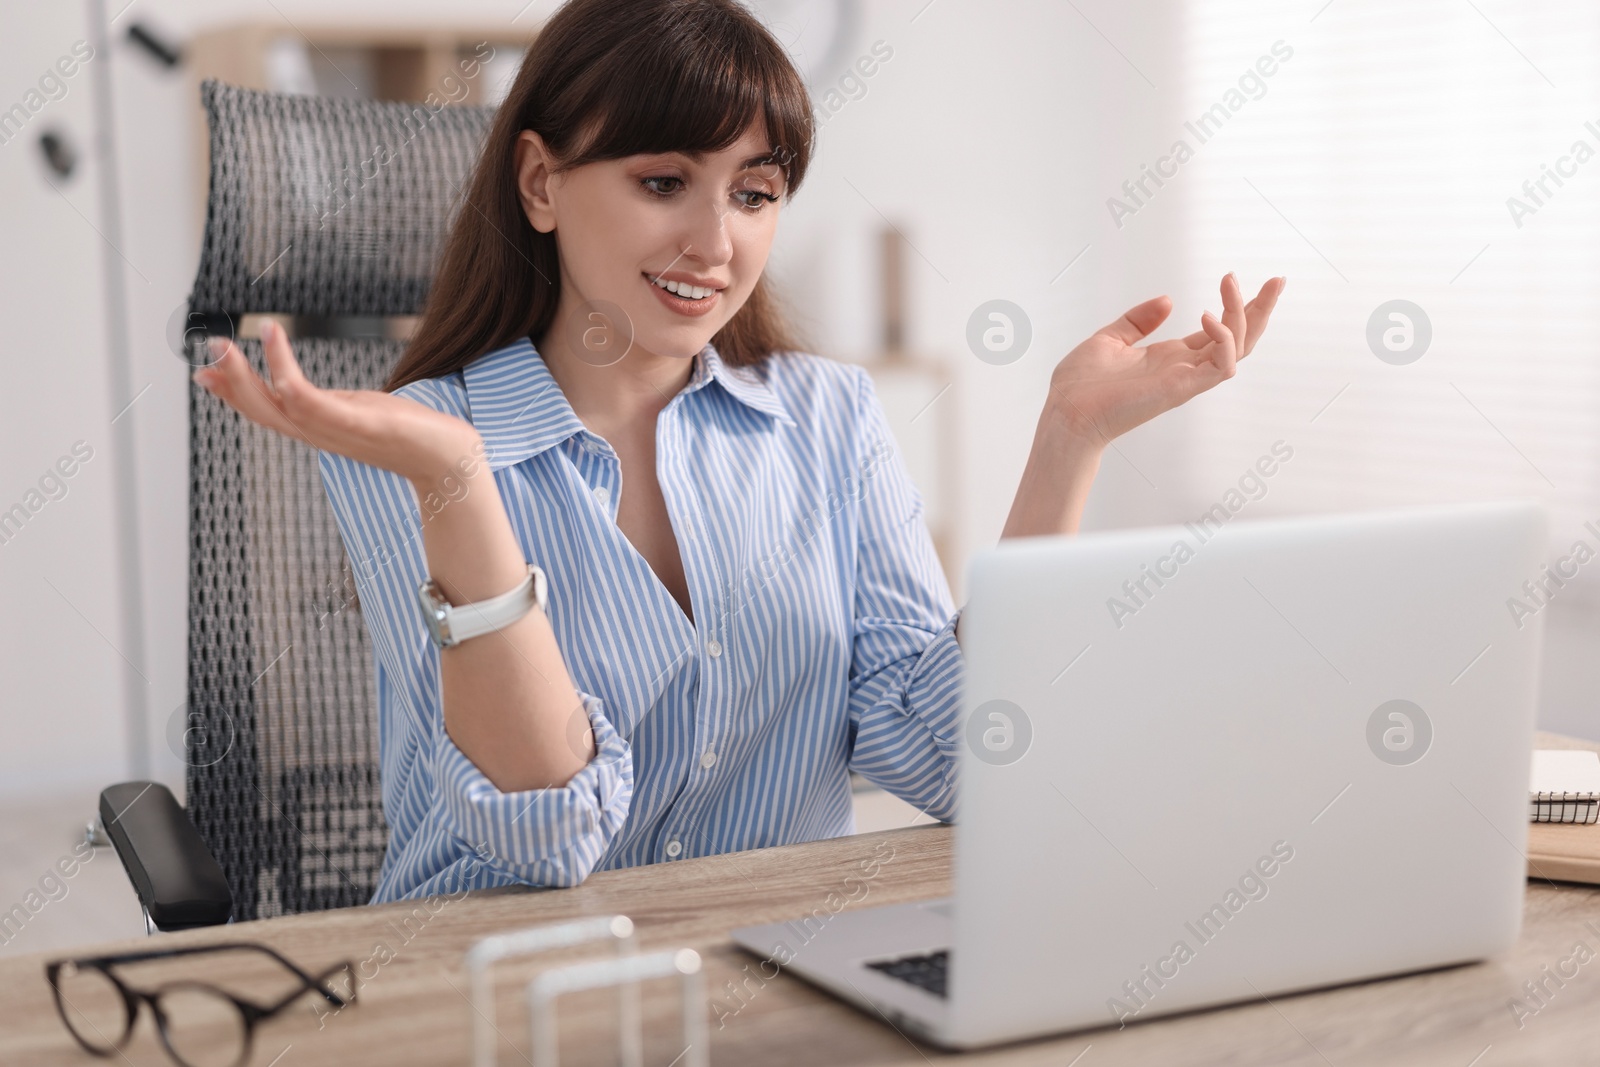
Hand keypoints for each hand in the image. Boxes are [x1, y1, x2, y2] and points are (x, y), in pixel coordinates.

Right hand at [193, 320, 483, 484]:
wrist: (451, 461)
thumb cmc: (413, 435)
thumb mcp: (361, 413)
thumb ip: (334, 405)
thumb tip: (310, 392)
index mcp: (321, 430)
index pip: (267, 413)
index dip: (234, 395)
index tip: (205, 373)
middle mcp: (321, 435)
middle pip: (261, 411)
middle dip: (230, 383)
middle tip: (205, 351)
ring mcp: (335, 431)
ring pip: (275, 405)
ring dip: (244, 376)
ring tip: (224, 343)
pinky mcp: (354, 423)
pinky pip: (306, 395)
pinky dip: (282, 365)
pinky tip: (273, 333)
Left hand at [1044, 273, 1285, 447]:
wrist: (1064, 413)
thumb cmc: (1080, 385)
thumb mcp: (1110, 339)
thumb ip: (1139, 320)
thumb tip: (1167, 300)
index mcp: (1170, 357)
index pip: (1218, 331)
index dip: (1236, 306)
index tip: (1240, 277)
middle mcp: (1184, 368)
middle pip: (1239, 339)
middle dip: (1260, 309)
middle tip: (1277, 280)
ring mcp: (1186, 379)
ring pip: (1237, 349)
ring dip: (1243, 315)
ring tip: (1230, 284)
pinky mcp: (1181, 388)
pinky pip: (1220, 366)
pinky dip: (1223, 339)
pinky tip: (1208, 316)